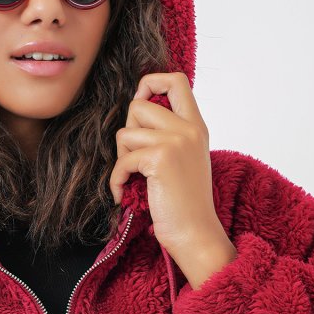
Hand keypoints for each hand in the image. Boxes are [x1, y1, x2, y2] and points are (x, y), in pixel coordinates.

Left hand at [109, 72, 227, 264]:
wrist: (195, 233)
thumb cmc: (184, 203)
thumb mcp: (185, 158)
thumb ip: (170, 133)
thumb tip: (136, 111)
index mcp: (196, 126)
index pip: (176, 80)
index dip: (150, 82)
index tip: (141, 104)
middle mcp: (189, 129)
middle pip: (138, 105)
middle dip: (127, 132)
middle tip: (135, 160)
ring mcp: (176, 141)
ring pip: (125, 132)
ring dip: (121, 158)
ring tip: (133, 178)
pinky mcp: (160, 158)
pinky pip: (122, 160)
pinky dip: (117, 179)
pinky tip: (124, 193)